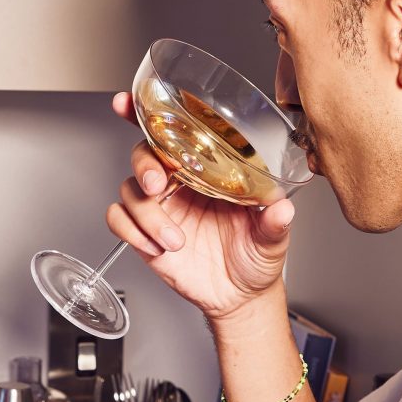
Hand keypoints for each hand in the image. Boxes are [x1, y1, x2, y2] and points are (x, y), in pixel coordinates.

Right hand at [105, 93, 296, 324]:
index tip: (127, 103)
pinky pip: (119, 220)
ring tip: (174, 240)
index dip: (147, 114)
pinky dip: (131, 232)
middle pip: (144, 154)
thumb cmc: (256, 257)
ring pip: (130, 190)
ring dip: (147, 214)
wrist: (240, 297)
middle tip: (159, 185)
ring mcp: (160, 208)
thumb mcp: (272, 238)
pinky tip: (156, 248)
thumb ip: (275, 222)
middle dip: (145, 166)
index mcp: (207, 172)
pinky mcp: (144, 234)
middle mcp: (180, 184)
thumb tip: (282, 207)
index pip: (175, 135)